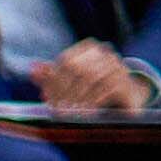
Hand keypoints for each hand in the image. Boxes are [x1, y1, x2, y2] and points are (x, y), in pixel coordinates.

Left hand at [33, 42, 154, 116]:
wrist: (127, 95)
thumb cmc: (92, 88)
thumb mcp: (68, 83)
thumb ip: (50, 77)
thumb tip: (33, 67)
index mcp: (89, 48)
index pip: (66, 60)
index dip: (54, 80)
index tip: (47, 98)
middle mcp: (105, 53)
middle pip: (78, 68)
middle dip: (65, 90)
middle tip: (57, 108)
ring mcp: (118, 65)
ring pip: (92, 77)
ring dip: (79, 96)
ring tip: (70, 112)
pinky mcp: (127, 80)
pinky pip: (108, 87)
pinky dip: (94, 100)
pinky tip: (86, 111)